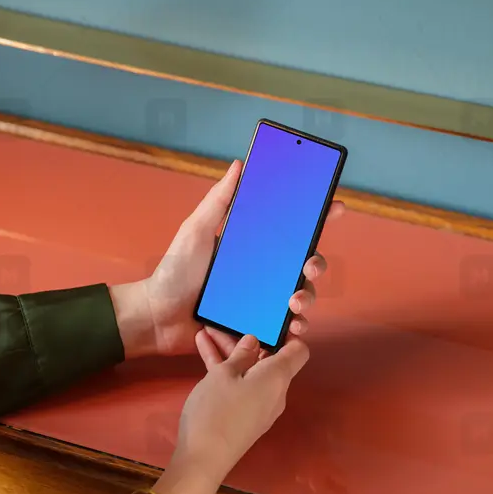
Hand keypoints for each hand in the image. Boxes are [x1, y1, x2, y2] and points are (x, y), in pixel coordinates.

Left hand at [110, 160, 343, 358]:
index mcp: (252, 248)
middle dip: (316, 263)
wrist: (158, 316)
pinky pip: (285, 328)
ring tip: (295, 302)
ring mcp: (261, 301)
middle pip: (304, 265)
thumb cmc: (174, 272)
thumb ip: (218, 201)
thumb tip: (239, 165)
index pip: (290, 230)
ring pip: (300, 296)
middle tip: (309, 265)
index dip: (316, 218)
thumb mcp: (195, 230)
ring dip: (308, 298)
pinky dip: (296, 328)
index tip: (334, 207)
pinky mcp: (257, 327)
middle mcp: (262, 273)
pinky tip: (294, 326)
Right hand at [150, 331, 309, 493]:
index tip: (269, 318)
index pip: (298, 350)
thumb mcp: (223, 375)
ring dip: (232, 351)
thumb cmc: (216, 411)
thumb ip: (241, 355)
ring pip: (250, 369)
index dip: (288, 333)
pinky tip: (204, 347)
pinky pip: (240, 384)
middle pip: (270, 358)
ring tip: (209, 329)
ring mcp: (260, 404)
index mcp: (278, 377)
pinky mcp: (244, 414)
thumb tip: (254, 342)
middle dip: (250, 337)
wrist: (203, 459)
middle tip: (232, 318)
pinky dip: (226, 368)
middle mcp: (275, 391)